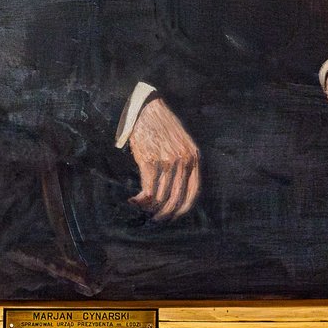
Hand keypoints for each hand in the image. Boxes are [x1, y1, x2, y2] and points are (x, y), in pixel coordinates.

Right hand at [128, 97, 199, 220]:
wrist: (147, 108)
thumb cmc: (161, 127)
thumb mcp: (181, 143)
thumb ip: (183, 163)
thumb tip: (174, 191)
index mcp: (193, 158)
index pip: (192, 192)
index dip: (182, 208)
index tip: (173, 215)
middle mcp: (183, 161)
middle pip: (175, 199)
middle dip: (164, 213)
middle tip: (154, 218)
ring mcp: (166, 162)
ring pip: (160, 197)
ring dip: (148, 206)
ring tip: (140, 206)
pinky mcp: (150, 161)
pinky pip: (147, 190)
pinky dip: (140, 200)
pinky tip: (134, 200)